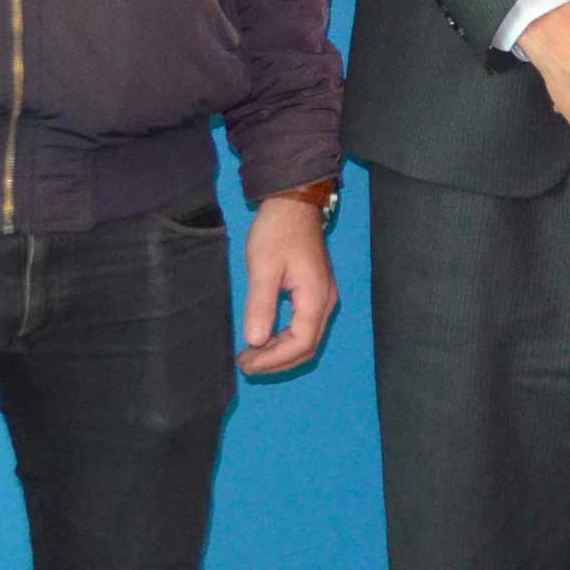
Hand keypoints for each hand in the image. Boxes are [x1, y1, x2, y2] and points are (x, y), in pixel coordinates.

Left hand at [238, 194, 337, 374]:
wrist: (293, 204)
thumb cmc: (277, 232)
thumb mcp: (263, 267)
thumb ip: (261, 305)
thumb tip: (256, 340)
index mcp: (315, 297)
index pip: (301, 343)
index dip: (274, 359)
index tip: (245, 363)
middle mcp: (325, 302)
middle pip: (307, 346)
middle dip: (276, 361)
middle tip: (245, 364)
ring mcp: (323, 297)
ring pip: (307, 339)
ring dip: (280, 352)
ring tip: (251, 355)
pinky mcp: (315, 293)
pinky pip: (304, 327)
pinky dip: (284, 339)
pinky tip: (264, 337)